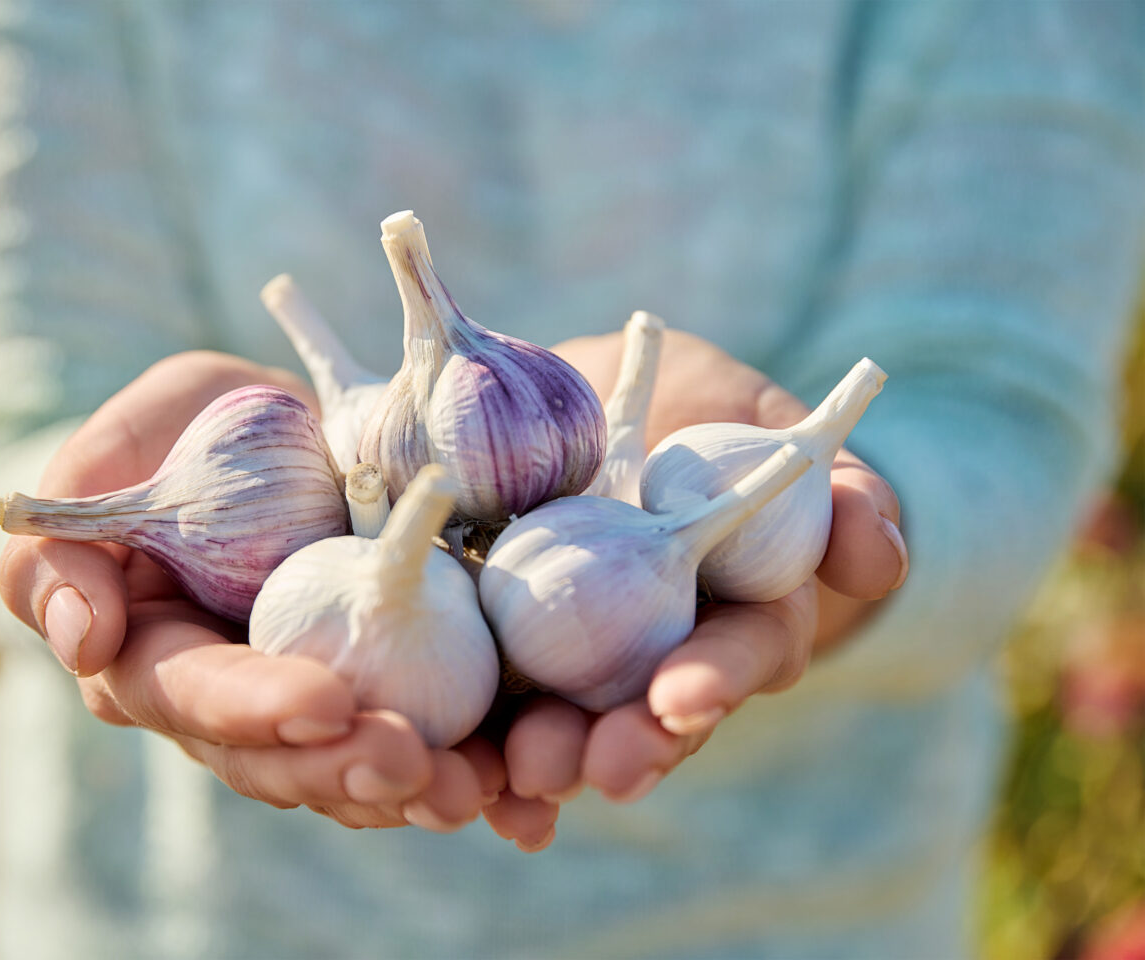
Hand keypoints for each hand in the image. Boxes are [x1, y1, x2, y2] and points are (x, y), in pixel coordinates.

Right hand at [0, 351, 505, 833]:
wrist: (304, 427)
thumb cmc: (198, 424)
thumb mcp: (134, 439)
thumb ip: (71, 532)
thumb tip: (78, 641)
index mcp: (158, 650)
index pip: (191, 694)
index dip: (253, 706)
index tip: (326, 700)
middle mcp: (234, 700)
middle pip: (277, 758)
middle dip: (343, 768)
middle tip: (413, 763)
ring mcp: (316, 703)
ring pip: (352, 771)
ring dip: (412, 791)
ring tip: (475, 787)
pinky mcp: (392, 695)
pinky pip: (428, 745)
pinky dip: (469, 769)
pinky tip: (514, 788)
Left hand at [493, 330, 908, 812]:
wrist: (581, 397)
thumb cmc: (692, 408)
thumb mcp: (758, 419)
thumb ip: (833, 486)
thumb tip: (879, 560)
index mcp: (735, 611)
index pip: (739, 655)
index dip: (715, 679)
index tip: (681, 698)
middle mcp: (662, 653)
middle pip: (655, 718)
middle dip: (632, 747)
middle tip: (599, 768)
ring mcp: (582, 663)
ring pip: (575, 731)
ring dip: (553, 764)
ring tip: (526, 778)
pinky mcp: (507, 655)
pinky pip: (496, 718)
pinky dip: (487, 762)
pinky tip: (472, 795)